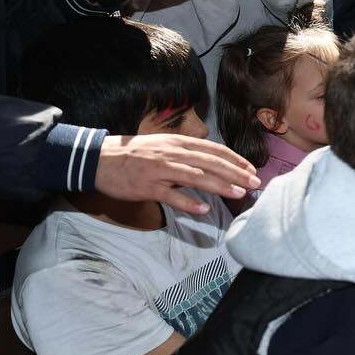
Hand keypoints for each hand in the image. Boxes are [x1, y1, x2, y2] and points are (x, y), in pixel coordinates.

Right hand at [96, 133, 258, 213]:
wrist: (99, 159)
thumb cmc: (135, 155)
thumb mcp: (163, 146)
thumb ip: (187, 153)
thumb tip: (213, 161)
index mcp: (178, 144)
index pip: (214, 150)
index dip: (235, 160)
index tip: (252, 169)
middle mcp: (172, 154)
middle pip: (210, 163)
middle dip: (235, 173)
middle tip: (254, 182)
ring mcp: (159, 170)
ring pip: (195, 177)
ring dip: (219, 185)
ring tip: (238, 193)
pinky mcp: (147, 187)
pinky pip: (170, 195)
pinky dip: (187, 203)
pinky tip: (203, 210)